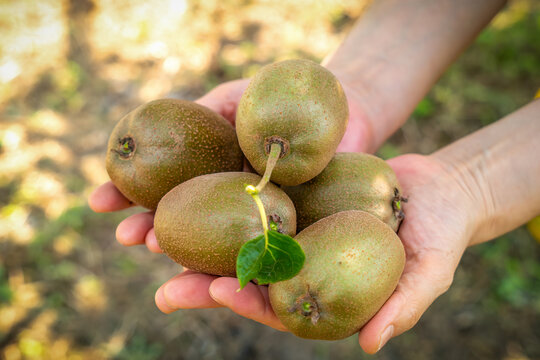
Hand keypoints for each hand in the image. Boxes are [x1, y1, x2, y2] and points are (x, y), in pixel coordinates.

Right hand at [89, 75, 373, 250]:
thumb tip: (149, 121)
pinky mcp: (294, 234)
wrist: (345, 113)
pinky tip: (215, 274)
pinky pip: (265, 255)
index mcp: (210, 174)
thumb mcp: (238, 98)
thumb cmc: (287, 100)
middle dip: (152, 232)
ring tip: (160, 251)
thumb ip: (201, 111)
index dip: (128, 199)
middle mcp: (231, 202)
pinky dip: (239, 266)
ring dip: (186, 257)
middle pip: (185, 224)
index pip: (162, 192)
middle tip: (129, 239)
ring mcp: (260, 219)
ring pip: (218, 247)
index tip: (99, 203)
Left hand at [155, 154, 479, 351]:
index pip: (280, 306)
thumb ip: (404, 304)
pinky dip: (224, 196)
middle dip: (203, 283)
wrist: (442, 188)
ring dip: (197, 240)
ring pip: (240, 237)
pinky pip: (255, 198)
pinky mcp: (294, 197)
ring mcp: (295, 230)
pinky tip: (191, 188)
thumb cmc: (441, 232)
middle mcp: (303, 264)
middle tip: (163, 285)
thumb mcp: (432, 268)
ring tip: (153, 237)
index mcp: (326, 290)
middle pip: (247, 277)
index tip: (219, 293)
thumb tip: (372, 344)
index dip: (250, 302)